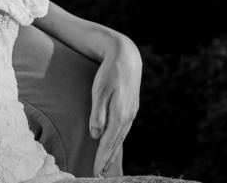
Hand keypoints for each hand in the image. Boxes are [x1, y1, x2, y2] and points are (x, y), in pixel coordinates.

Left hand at [89, 33, 141, 176]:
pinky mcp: (132, 107)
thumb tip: (96, 135)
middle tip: (99, 174)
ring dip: (113, 151)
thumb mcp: (99, 91)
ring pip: (121, 137)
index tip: (94, 172)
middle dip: (107, 160)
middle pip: (116, 144)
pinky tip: (114, 142)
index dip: (100, 159)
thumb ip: (98, 114)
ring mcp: (132, 112)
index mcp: (120, 115)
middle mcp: (128, 117)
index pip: (108, 143)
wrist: (126, 56)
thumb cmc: (109, 72)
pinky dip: (118, 140)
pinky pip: (123, 129)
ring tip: (106, 163)